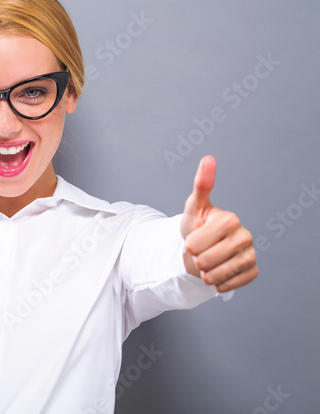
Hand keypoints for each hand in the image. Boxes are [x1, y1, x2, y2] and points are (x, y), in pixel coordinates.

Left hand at [180, 156, 257, 291]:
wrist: (204, 249)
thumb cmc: (197, 227)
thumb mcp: (193, 207)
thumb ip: (201, 185)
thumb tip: (208, 158)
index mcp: (230, 219)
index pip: (196, 243)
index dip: (189, 244)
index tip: (192, 239)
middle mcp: (245, 235)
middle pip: (206, 260)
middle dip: (196, 259)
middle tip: (199, 252)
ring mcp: (251, 253)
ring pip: (217, 274)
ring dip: (205, 274)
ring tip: (205, 264)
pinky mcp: (253, 270)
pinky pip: (231, 285)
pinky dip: (218, 283)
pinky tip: (216, 274)